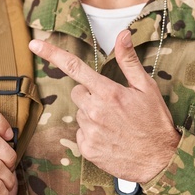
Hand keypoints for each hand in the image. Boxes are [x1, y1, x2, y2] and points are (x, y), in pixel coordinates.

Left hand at [28, 29, 178, 182]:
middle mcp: (94, 111)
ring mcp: (89, 131)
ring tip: (115, 123)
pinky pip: (81, 133)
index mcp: (108, 92)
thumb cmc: (155, 122)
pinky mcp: (87, 149)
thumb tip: (123, 34)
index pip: (74, 67)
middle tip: (113, 104)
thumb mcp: (147, 88)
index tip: (34, 44)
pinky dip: (92, 133)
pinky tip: (110, 137)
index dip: (52, 53)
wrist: (160, 160)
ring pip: (80, 113)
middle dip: (90, 94)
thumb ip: (129, 61)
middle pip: (77, 92)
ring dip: (92, 115)